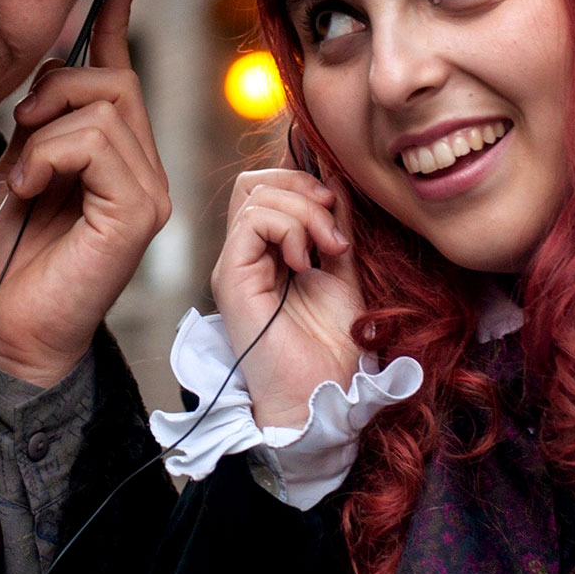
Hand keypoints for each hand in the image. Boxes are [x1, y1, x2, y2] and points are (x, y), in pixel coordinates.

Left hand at [0, 0, 169, 387]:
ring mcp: (150, 192)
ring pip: (104, 108)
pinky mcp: (140, 213)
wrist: (10, 327)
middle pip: (114, 82)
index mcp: (118, 159)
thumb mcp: (19, 168)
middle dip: (56, 88)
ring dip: (45, 133)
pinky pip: (98, 144)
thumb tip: (53, 70)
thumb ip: (42, 123)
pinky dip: (51, 156)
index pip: (122, 77)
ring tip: (25, 176)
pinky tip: (33, 189)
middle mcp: (146, 171)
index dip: (114, 26)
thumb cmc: (12, 257)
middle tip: (21, 129)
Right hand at [209, 167, 364, 429]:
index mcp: (267, 253)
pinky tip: (306, 263)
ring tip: (328, 249)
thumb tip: (335, 180)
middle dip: (302, 187)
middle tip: (332, 222)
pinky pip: (253, 222)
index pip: (265, 188)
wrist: (322, 393)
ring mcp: (235, 266)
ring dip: (304, 212)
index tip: (337, 207)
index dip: (300, 181)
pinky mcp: (232, 278)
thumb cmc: (331, 347)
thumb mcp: (342, 273)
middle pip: (254, 183)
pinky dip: (290, 229)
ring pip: (255, 197)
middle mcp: (244, 256)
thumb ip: (335, 229)